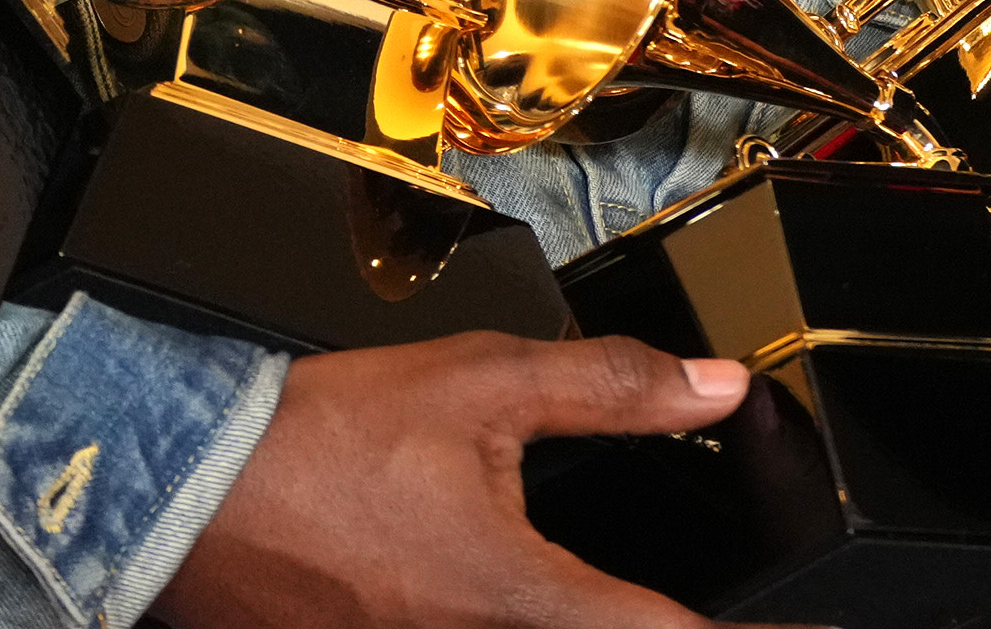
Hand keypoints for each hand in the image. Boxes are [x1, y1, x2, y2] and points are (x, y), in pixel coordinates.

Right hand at [150, 331, 772, 628]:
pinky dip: (514, 623)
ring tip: (614, 596)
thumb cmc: (311, 445)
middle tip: (714, 606)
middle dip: (664, 626)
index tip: (810, 624)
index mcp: (521, 603)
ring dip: (588, 620)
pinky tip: (514, 598)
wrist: (180, 491)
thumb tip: (712, 389)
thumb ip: (608, 387)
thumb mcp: (480, 386)